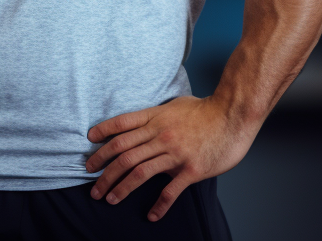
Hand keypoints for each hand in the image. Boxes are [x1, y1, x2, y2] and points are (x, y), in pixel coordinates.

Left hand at [85, 95, 257, 220]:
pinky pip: (170, 191)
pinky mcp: (191, 170)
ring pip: (139, 172)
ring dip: (120, 187)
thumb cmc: (204, 110)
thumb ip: (156, 116)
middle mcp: (160, 135)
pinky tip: (150, 215)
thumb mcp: (173, 105)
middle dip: (104, 168)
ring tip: (108, 199)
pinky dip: (159, 205)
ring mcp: (174, 153)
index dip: (103, 134)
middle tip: (91, 181)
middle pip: (123, 153)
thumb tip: (143, 124)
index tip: (89, 144)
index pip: (121, 126)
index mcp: (154, 118)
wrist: (232, 116)